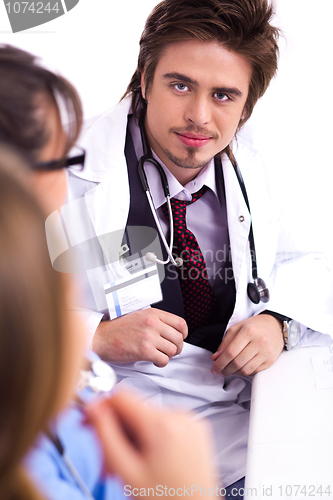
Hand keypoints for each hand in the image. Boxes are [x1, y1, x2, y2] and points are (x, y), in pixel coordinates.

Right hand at [85, 391, 217, 498]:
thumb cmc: (168, 499)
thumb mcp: (127, 472)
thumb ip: (106, 436)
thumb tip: (93, 407)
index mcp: (162, 424)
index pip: (121, 396)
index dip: (101, 408)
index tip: (90, 423)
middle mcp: (179, 415)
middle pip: (134, 410)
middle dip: (116, 433)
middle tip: (108, 462)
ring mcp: (190, 420)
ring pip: (147, 417)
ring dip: (133, 437)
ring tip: (131, 466)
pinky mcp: (195, 427)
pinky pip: (164, 423)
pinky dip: (151, 437)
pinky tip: (149, 460)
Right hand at [92, 309, 187, 366]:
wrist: (101, 337)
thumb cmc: (117, 329)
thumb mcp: (139, 316)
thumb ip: (155, 320)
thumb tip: (171, 331)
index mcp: (153, 314)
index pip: (180, 323)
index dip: (184, 333)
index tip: (180, 338)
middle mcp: (153, 323)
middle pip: (179, 338)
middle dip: (177, 348)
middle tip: (170, 351)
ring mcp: (149, 337)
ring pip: (172, 350)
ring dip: (168, 356)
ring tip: (160, 355)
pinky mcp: (144, 351)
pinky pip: (164, 360)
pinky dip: (161, 363)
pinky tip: (154, 361)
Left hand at [210, 315, 283, 376]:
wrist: (275, 326)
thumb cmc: (255, 326)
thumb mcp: (237, 328)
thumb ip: (224, 343)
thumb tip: (215, 358)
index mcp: (248, 332)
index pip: (230, 352)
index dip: (220, 363)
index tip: (214, 368)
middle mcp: (259, 342)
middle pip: (237, 363)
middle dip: (225, 370)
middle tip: (219, 371)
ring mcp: (266, 352)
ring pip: (246, 370)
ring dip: (234, 373)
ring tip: (228, 370)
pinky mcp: (270, 361)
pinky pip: (254, 372)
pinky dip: (244, 372)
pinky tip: (239, 369)